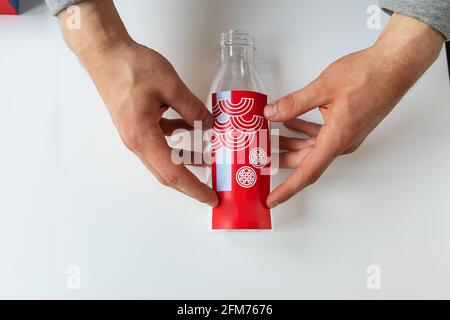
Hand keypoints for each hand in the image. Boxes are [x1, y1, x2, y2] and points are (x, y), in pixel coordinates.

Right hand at [58, 1, 217, 206]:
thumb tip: (208, 125)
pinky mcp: (137, 125)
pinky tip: (192, 130)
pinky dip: (177, 141)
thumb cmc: (130, 67)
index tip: (210, 198)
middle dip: (190, 185)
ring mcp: (135, 135)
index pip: (174, 172)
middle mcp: (137, 142)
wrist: (105, 54)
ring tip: (208, 162)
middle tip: (211, 191)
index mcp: (143, 137)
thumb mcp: (169, 85)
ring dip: (185, 163)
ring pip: (164, 158)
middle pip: (166, 173)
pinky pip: (160, 141)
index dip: (194, 188)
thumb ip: (192, 108)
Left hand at [265, 13, 443, 207]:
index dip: (287, 188)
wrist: (396, 65)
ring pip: (313, 147)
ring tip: (269, 136)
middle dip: (281, 158)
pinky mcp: (348, 125)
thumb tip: (271, 114)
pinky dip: (304, 131)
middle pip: (306, 159)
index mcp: (336, 139)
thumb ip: (294, 104)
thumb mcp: (323, 87)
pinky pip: (321, 136)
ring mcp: (347, 135)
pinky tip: (291, 122)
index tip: (272, 199)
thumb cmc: (369, 75)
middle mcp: (343, 142)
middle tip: (260, 157)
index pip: (307, 172)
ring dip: (291, 142)